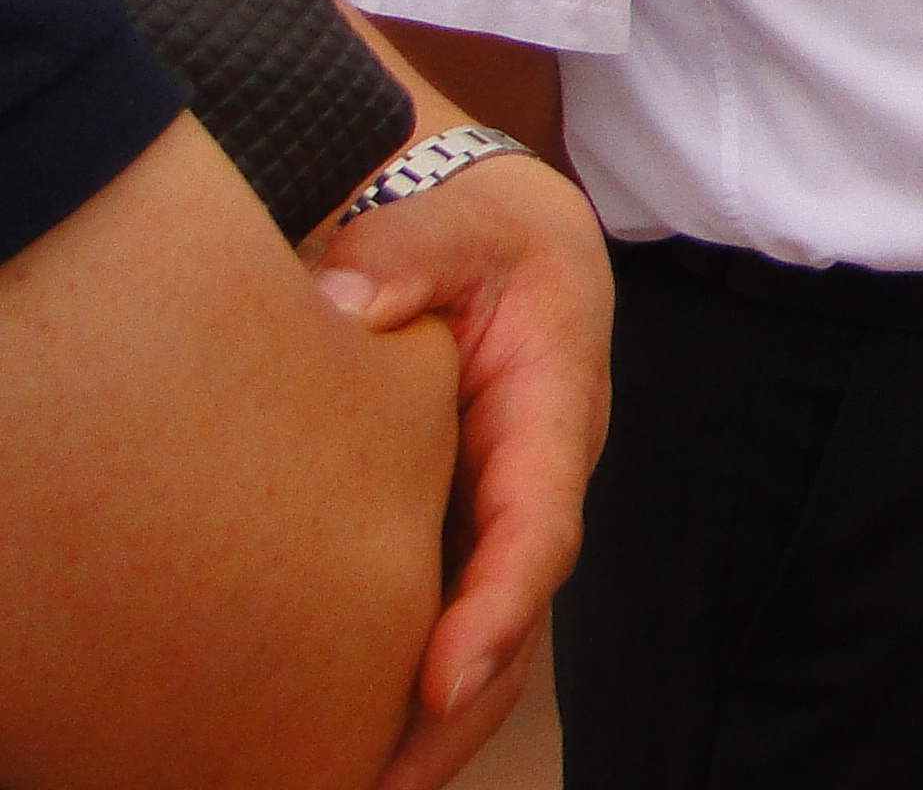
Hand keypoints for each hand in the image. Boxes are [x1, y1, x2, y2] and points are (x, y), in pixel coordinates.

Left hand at [309, 152, 612, 789]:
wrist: (486, 223)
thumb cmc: (480, 224)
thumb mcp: (461, 219)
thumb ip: (411, 250)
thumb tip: (340, 304)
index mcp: (553, 407)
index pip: (537, 524)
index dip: (495, 608)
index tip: (440, 681)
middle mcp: (537, 476)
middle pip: (516, 614)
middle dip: (460, 712)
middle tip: (383, 785)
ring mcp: (499, 507)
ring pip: (485, 634)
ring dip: (433, 724)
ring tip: (357, 787)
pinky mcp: (456, 524)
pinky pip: (442, 615)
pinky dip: (406, 691)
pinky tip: (346, 741)